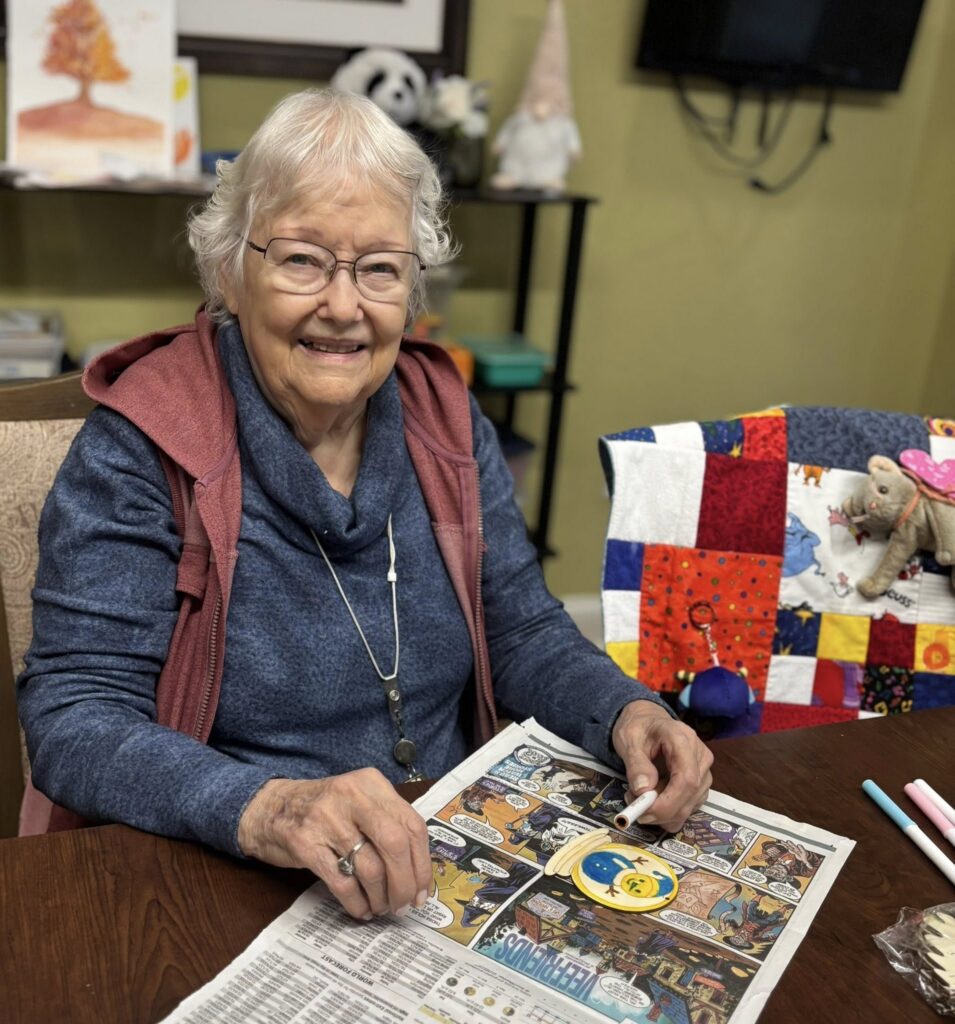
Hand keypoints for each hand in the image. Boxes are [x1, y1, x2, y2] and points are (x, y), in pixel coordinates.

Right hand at [238, 770, 432, 919]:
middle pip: (395, 844)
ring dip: (380, 897)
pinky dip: (356, 902)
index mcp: (371, 783)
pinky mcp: (306, 843)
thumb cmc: (325, 810)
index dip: (422, 864)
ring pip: (370, 868)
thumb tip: (418, 870)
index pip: (411, 824)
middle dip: (405, 883)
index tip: (423, 891)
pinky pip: (342, 882)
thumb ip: (388, 823)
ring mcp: (327, 819)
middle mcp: (352, 795)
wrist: (271, 807)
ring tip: (381, 907)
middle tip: (404, 905)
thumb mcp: (359, 800)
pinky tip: (361, 909)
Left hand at [611, 700, 712, 832]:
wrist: (648, 721)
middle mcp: (700, 755)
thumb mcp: (629, 740)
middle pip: (690, 794)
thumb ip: (636, 764)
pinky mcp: (701, 783)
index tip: (645, 811)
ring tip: (638, 796)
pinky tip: (652, 798)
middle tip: (634, 807)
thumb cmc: (639, 729)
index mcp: (683, 738)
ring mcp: (704, 770)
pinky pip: (688, 807)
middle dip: (662, 811)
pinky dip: (668, 811)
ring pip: (689, 805)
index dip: (669, 802)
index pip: (687, 777)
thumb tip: (643, 790)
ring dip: (662, 812)